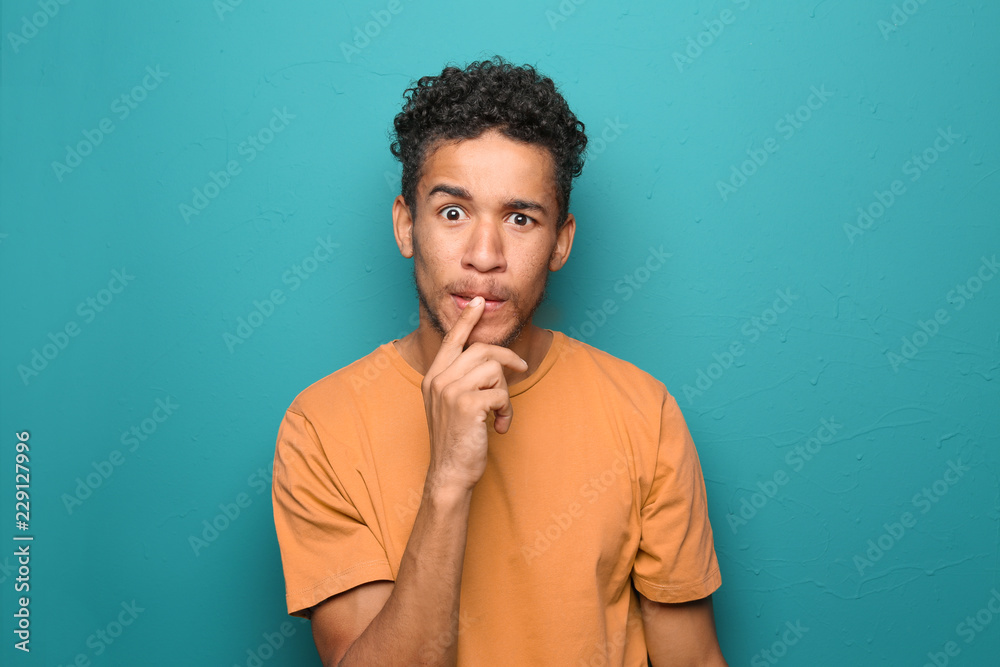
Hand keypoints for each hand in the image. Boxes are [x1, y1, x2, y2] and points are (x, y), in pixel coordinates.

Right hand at [420, 297, 527, 493]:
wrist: (449, 473)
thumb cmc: (455, 440)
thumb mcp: (450, 404)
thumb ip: (460, 380)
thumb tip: (491, 362)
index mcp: (433, 376)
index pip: (452, 339)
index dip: (467, 319)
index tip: (479, 301)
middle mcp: (439, 379)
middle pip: (483, 350)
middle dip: (507, 361)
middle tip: (521, 369)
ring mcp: (451, 390)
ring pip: (495, 370)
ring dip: (506, 393)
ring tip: (500, 415)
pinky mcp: (467, 404)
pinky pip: (501, 394)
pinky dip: (507, 411)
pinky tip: (499, 427)